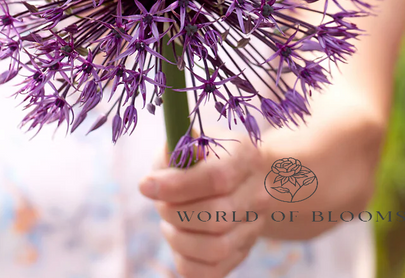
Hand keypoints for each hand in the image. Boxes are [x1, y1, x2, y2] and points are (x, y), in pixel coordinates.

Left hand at [138, 128, 269, 277]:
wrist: (239, 175)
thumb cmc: (205, 155)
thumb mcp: (191, 140)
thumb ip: (177, 150)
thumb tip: (161, 172)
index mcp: (246, 156)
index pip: (217, 178)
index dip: (177, 186)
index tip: (146, 185)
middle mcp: (258, 192)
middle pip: (216, 216)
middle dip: (175, 212)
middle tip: (159, 203)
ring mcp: (255, 226)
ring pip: (215, 249)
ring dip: (179, 238)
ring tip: (168, 221)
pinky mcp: (243, 252)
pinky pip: (211, 272)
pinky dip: (184, 260)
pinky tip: (179, 238)